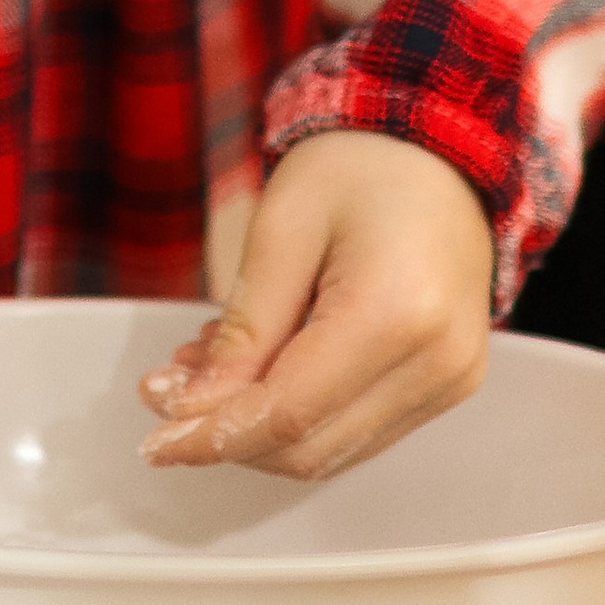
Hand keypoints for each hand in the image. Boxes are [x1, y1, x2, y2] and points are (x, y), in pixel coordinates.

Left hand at [138, 131, 491, 479]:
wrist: (436, 152)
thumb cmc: (359, 168)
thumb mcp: (283, 225)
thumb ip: (244, 326)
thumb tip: (193, 409)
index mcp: (396, 313)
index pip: (289, 413)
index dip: (213, 435)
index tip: (155, 440)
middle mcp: (436, 363)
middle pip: (309, 448)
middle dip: (228, 434)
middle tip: (168, 392)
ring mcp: (448, 381)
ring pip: (331, 451)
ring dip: (258, 430)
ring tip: (207, 370)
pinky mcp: (445, 387)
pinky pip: (358, 431)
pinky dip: (299, 416)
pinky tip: (259, 369)